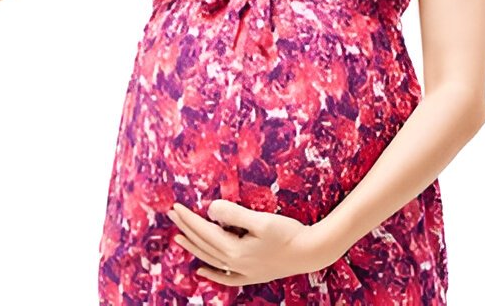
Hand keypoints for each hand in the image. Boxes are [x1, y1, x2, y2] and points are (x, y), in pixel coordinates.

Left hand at [166, 199, 338, 286]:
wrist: (311, 253)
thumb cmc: (288, 233)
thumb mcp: (261, 220)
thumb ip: (234, 214)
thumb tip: (210, 209)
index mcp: (234, 250)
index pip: (204, 231)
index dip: (189, 218)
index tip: (175, 207)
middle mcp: (234, 264)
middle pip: (203, 245)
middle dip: (186, 229)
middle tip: (172, 215)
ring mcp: (242, 272)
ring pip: (210, 260)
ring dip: (193, 248)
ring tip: (178, 238)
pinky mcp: (251, 276)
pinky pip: (224, 277)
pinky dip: (211, 273)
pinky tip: (201, 270)